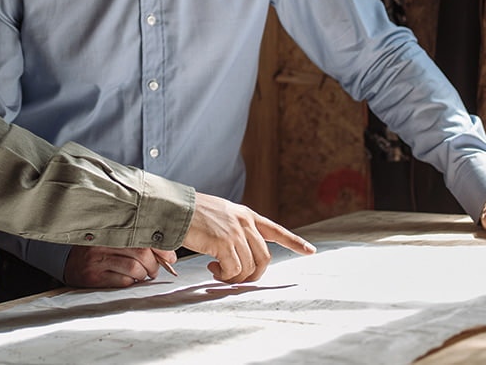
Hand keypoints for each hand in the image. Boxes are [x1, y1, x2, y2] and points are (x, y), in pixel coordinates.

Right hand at [62, 246, 175, 287]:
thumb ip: (136, 240)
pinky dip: (131, 283)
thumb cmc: (97, 249)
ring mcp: (98, 260)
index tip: (171, 257)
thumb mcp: (113, 238)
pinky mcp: (94, 277)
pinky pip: (123, 281)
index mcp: (111, 229)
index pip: (143, 235)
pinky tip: (129, 280)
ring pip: (134, 268)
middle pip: (141, 252)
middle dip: (154, 265)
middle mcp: (104, 243)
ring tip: (143, 275)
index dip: (161, 248)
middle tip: (155, 270)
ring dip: (144, 275)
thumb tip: (168, 254)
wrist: (67, 261)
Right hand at [182, 192, 315, 283]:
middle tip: (235, 278)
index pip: (276, 229)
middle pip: (264, 258)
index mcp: (246, 215)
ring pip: (249, 267)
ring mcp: (236, 232)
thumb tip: (235, 259)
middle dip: (254, 275)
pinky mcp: (224, 243)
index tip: (310, 251)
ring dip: (235, 277)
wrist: (174, 207)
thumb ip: (233, 231)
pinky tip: (212, 268)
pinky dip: (224, 276)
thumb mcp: (220, 216)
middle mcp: (245, 223)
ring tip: (217, 272)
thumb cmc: (191, 214)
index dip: (294, 242)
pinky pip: (233, 270)